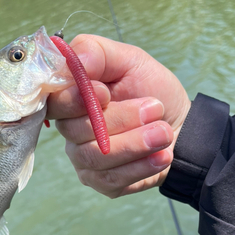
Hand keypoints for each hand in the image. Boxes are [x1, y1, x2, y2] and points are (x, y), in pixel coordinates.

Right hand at [47, 35, 190, 197]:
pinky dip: (142, 166)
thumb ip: (98, 52)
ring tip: (165, 133)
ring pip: (96, 157)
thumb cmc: (152, 91)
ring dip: (136, 144)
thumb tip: (74, 59)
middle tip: (156, 108)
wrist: (181, 126)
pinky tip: (162, 156)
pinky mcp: (101, 182)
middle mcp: (70, 130)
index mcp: (71, 98)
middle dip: (122, 119)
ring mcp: (83, 159)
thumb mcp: (131, 61)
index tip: (108, 92)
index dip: (76, 100)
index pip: (53, 102)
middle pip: (76, 131)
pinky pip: (112, 179)